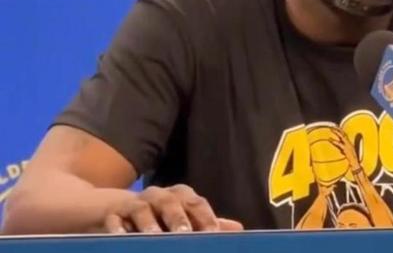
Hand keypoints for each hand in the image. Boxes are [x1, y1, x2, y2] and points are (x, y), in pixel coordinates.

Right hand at [103, 184, 243, 232]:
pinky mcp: (113, 212)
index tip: (214, 234)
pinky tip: (122, 239)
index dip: (206, 217)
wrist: (112, 208)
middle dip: (178, 217)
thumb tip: (238, 229)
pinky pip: (114, 219)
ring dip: (148, 223)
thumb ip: (206, 223)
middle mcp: (159, 195)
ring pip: (142, 208)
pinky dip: (117, 228)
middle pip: (170, 201)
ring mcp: (134, 202)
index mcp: (180, 196)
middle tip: (185, 234)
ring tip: (154, 237)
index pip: (196, 203)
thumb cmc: (156, 216)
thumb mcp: (182, 218)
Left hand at [327, 126, 361, 171]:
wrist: (355, 164)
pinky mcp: (346, 149)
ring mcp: (348, 145)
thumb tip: (340, 150)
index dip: (340, 130)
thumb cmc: (351, 160)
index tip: (335, 127)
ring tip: (331, 129)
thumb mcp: (347, 154)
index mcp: (349, 144)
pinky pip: (340, 144)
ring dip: (336, 132)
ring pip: (342, 136)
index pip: (345, 134)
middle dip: (338, 129)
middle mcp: (349, 143)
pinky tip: (330, 140)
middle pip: (343, 133)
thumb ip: (343, 150)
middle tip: (332, 126)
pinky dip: (335, 141)